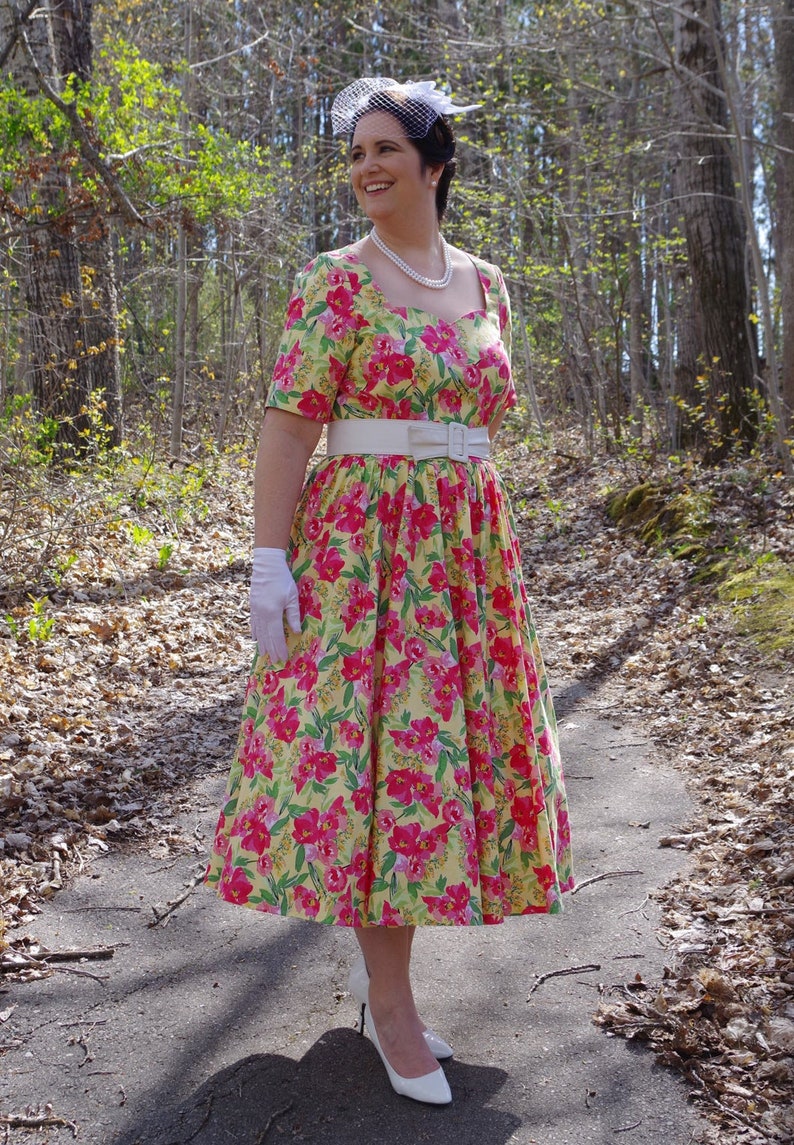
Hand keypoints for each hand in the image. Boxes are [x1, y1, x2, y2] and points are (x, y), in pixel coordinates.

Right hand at [249, 547, 300, 662]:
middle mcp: (262, 614)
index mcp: (273, 613)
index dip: (280, 647)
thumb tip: (297, 632)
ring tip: (265, 655)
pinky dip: (255, 633)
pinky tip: (255, 640)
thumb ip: (294, 616)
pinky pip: (253, 623)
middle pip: (266, 636)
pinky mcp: (252, 606)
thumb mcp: (292, 597)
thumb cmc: (282, 580)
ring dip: (262, 644)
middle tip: (276, 661)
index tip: (283, 658)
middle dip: (272, 649)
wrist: (266, 566)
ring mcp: (255, 611)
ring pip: (258, 632)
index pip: (277, 635)